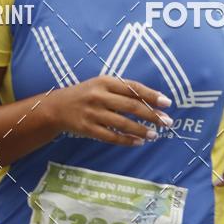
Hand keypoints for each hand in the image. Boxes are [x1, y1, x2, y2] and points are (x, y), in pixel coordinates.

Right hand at [51, 76, 172, 146]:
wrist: (56, 107)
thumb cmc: (85, 94)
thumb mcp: (101, 85)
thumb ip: (122, 90)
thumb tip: (151, 100)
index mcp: (105, 82)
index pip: (133, 88)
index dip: (151, 95)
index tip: (167, 103)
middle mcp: (99, 96)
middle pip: (131, 106)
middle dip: (152, 115)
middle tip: (167, 121)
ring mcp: (93, 113)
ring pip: (122, 123)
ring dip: (141, 130)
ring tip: (155, 134)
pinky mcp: (88, 128)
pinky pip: (111, 136)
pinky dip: (127, 140)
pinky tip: (138, 142)